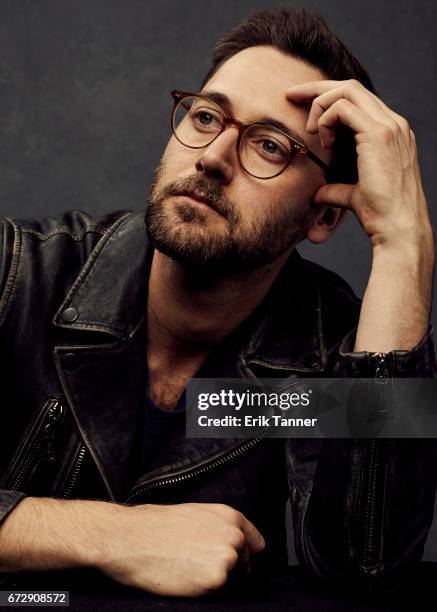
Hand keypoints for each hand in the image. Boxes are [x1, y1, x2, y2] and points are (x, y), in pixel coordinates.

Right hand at [99, 502, 264, 595]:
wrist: (131, 538)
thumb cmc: (155, 524)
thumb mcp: (195, 513)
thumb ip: (218, 526)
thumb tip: (231, 542)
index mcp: (229, 516)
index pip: (255, 543)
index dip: (245, 553)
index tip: (238, 561)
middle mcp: (234, 535)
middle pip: (245, 563)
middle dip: (227, 567)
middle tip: (198, 563)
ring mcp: (227, 558)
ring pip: (230, 579)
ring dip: (214, 578)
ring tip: (187, 567)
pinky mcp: (216, 580)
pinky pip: (215, 591)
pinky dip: (201, 589)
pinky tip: (183, 576)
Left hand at [286, 79, 433, 250]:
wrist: (397, 226)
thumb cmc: (380, 214)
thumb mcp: (354, 195)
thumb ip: (337, 189)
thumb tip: (318, 194)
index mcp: (391, 132)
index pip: (358, 99)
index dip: (328, 97)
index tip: (302, 104)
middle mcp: (393, 123)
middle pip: (351, 87)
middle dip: (317, 88)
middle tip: (291, 95)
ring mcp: (388, 126)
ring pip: (346, 91)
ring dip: (319, 105)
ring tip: (309, 130)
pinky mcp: (378, 134)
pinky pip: (342, 109)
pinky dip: (325, 119)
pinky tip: (322, 141)